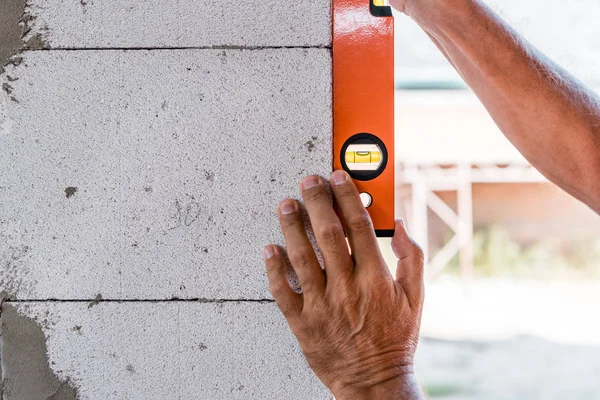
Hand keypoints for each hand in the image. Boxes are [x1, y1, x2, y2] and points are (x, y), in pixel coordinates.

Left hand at [264, 170, 424, 398]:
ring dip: (292, 225)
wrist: (374, 381)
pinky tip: (270, 248)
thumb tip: (400, 225)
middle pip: (328, 233)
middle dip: (317, 201)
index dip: (347, 197)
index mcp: (375, 278)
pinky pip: (282, 290)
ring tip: (287, 204)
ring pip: (301, 255)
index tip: (338, 178)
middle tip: (308, 182)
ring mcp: (321, 304)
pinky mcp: (302, 322)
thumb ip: (412, 258)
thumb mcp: (416, 298)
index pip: (359, 226)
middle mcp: (347, 287)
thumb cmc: (395, 339)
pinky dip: (274, 267)